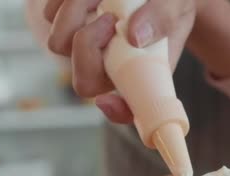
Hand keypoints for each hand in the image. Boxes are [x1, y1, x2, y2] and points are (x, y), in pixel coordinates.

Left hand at [44, 0, 199, 122]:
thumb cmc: (170, 5)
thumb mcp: (177, 8)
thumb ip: (164, 20)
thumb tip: (135, 36)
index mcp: (139, 76)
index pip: (127, 110)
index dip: (117, 111)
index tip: (109, 99)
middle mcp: (111, 69)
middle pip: (83, 81)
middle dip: (88, 46)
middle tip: (111, 19)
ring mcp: (86, 50)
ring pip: (59, 42)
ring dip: (77, 13)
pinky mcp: (67, 26)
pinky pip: (51, 15)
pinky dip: (69, 2)